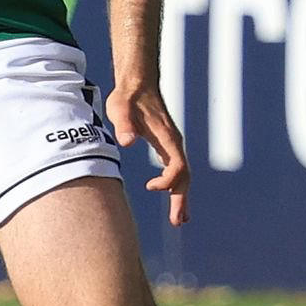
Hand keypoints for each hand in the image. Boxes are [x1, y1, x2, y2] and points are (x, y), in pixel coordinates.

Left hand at [105, 81, 189, 226]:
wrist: (137, 83)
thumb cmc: (127, 97)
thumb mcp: (120, 109)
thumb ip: (124, 125)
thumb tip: (127, 142)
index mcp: (167, 138)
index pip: (178, 166)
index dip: (168, 181)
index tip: (150, 187)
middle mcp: (174, 143)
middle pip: (185, 176)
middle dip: (181, 199)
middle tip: (178, 221)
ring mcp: (172, 145)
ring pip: (183, 175)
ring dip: (181, 196)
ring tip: (180, 219)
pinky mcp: (167, 145)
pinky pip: (177, 170)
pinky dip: (176, 186)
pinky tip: (172, 196)